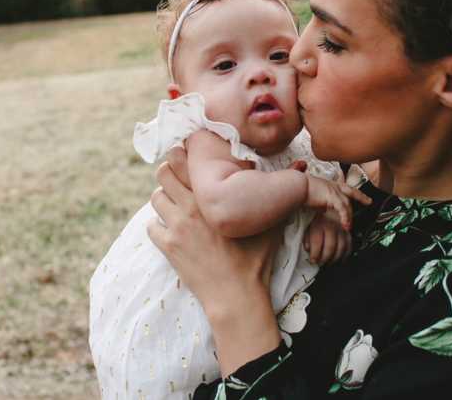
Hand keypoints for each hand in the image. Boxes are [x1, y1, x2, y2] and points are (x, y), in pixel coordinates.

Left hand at [147, 146, 282, 373]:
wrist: (236, 297)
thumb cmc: (256, 260)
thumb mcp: (270, 224)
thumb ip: (277, 194)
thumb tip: (300, 165)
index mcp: (213, 197)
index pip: (183, 161)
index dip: (182, 155)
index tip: (188, 157)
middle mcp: (191, 208)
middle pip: (164, 173)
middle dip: (169, 171)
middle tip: (178, 177)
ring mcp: (177, 228)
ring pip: (156, 198)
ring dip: (164, 198)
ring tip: (175, 203)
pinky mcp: (169, 247)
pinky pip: (151, 226)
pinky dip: (158, 225)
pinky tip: (171, 229)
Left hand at [303, 212, 352, 264]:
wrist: (329, 208)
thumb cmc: (317, 220)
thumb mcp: (308, 226)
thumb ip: (306, 239)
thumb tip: (308, 249)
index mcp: (319, 224)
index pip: (317, 242)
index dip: (314, 254)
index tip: (312, 260)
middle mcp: (331, 226)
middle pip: (330, 247)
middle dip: (324, 259)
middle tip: (320, 263)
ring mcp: (341, 229)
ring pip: (341, 248)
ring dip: (335, 259)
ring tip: (328, 263)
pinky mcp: (348, 232)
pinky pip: (349, 246)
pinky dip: (345, 255)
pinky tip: (339, 259)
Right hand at [304, 174, 372, 230]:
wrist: (296, 185)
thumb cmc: (300, 189)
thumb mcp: (313, 194)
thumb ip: (319, 200)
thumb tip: (320, 207)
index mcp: (330, 184)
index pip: (346, 187)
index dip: (356, 192)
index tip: (365, 196)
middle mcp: (333, 185)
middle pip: (351, 193)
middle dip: (361, 198)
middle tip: (369, 202)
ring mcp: (334, 190)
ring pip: (347, 204)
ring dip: (348, 216)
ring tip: (349, 227)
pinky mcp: (332, 196)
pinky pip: (342, 209)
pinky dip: (345, 218)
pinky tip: (346, 226)